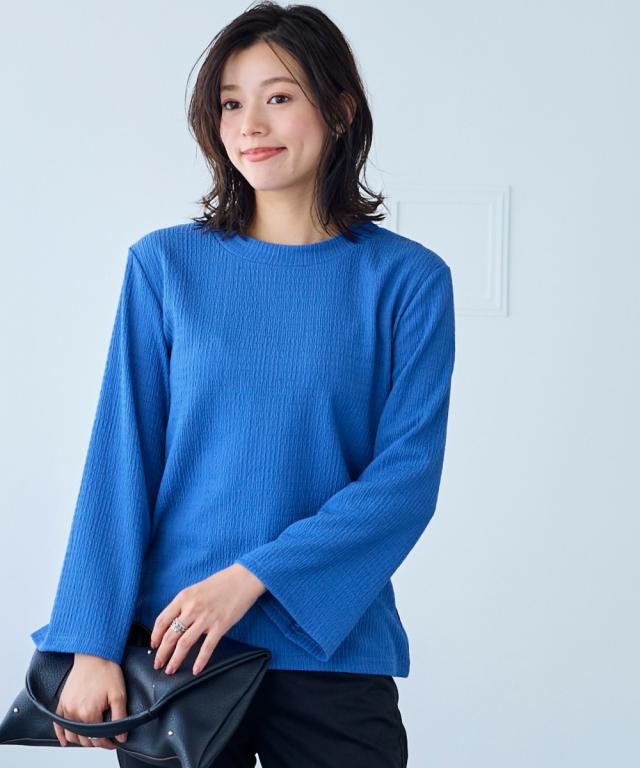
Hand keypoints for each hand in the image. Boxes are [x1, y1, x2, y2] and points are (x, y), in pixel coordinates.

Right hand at [53, 654, 127, 748]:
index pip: (97, 738)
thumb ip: (120, 717)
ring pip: (71, 734)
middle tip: (106, 740)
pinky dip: (61, 734)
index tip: (114, 743)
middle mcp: (75, 713)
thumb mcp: (119, 694)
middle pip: (84, 739)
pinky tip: (65, 741)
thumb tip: (121, 736)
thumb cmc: (107, 671)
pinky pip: (58, 724)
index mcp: (89, 713)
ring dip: (81, 740)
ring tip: (92, 739)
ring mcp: (66, 708)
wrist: (94, 654)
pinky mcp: (62, 702)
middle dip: (96, 743)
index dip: (107, 743)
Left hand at [151, 563, 266, 676]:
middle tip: (158, 664)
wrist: (244, 578)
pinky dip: (200, 661)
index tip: (154, 645)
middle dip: (162, 653)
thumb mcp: (196, 589)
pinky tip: (196, 670)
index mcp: (184, 597)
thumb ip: (185, 605)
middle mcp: (192, 608)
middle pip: (170, 635)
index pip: (162, 620)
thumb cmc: (221, 583)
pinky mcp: (220, 626)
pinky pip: (207, 647)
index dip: (155, 636)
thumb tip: (174, 623)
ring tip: (170, 670)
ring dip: (175, 660)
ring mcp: (206, 618)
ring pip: (184, 644)